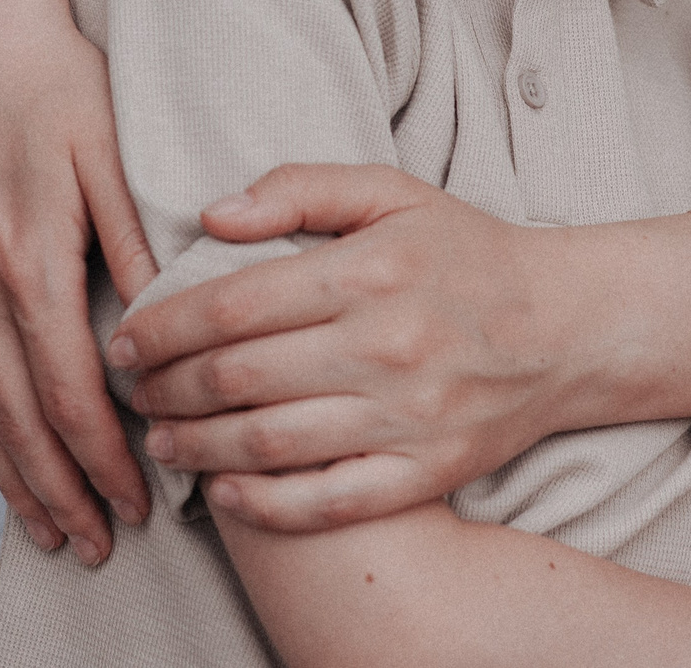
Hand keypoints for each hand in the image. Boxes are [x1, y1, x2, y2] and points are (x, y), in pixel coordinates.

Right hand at [0, 0, 156, 565]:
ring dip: (13, 475)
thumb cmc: (52, 75)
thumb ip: (136, 235)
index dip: (104, 457)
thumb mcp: (108, 145)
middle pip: (17, 418)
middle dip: (60, 490)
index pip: (70, 390)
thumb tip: (166, 316)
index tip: (142, 501)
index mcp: (28, 258)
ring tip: (51, 528)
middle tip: (100, 544)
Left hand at [108, 163, 577, 532]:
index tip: (124, 337)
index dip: (162, 326)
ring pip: (270, 443)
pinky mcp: (425, 472)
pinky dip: (265, 503)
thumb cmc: (465, 253)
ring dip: (197, 446)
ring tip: (162, 438)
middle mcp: (385, 346)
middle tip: (131, 389)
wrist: (566, 327)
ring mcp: (407, 417)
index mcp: (369, 271)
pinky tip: (223, 490)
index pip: (232, 305)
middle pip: (239, 377)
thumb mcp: (390, 191)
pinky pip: (328, 501)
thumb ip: (299, 188)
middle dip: (166, 387)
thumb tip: (213, 213)